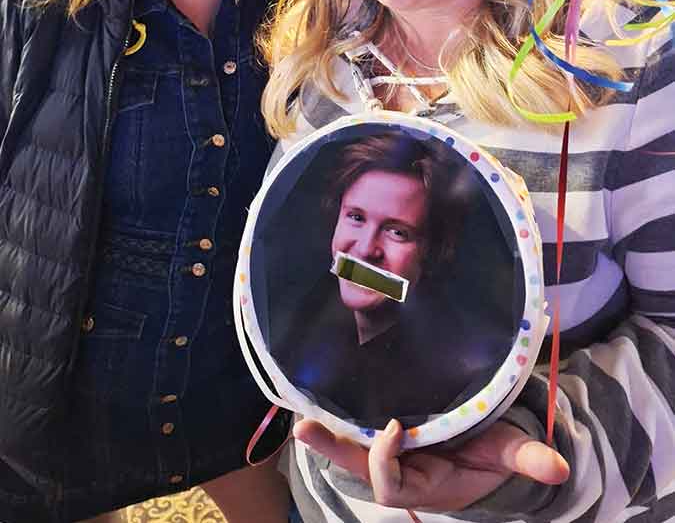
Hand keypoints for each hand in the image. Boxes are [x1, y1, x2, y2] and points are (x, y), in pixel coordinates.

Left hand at [293, 418, 569, 511]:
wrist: (488, 452)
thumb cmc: (494, 454)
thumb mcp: (509, 453)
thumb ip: (528, 459)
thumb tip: (559, 465)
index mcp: (424, 482)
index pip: (390, 483)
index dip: (384, 459)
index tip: (394, 427)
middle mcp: (401, 470)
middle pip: (358, 467)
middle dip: (331, 448)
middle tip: (304, 428)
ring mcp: (392, 451)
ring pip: (351, 445)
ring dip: (326, 431)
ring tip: (297, 408)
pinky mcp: (390, 431)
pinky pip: (358, 427)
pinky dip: (339, 416)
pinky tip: (317, 393)